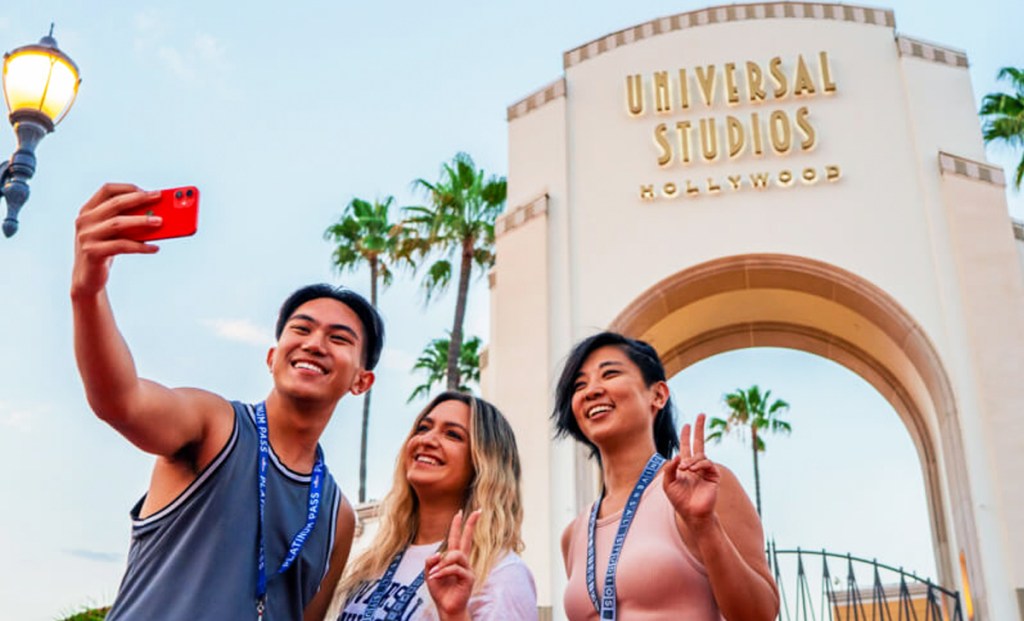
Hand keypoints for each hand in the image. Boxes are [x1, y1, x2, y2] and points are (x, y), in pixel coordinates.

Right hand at [71, 183, 161, 297]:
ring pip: (118, 223)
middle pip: (115, 203)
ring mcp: (86, 236)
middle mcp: (84, 220)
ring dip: (142, 221)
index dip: (128, 188)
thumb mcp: (114, 233)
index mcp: (88, 210)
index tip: (148, 191)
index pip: (107, 190)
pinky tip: (155, 248)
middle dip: (139, 199)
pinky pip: (121, 245)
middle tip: (160, 197)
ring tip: (161, 222)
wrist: (88, 279)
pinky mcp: (92, 252)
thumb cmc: (106, 251)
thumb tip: (158, 213)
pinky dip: (141, 246)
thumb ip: (127, 221)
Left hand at [424, 509, 480, 620]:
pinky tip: (435, 577)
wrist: (446, 607)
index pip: (458, 538)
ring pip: (456, 555)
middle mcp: (463, 561)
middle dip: (471, 524)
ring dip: (442, 563)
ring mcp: (468, 569)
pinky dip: (442, 572)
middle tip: (477, 511)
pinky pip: (454, 569)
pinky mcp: (468, 578)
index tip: (460, 512)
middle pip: (467, 539)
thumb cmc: (440, 590)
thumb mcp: (429, 573)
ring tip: (434, 574)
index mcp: (454, 558)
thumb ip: (431, 561)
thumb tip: (438, 554)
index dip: (459, 525)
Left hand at [663, 413, 720, 528]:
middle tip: (702, 414)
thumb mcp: (668, 483)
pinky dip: (699, 464)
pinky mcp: (713, 475)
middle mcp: (696, 465)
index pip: (686, 447)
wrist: (692, 513)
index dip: (686, 436)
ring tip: (685, 469)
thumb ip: (669, 468)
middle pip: (699, 442)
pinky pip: (707, 463)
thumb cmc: (679, 500)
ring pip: (700, 455)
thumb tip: (676, 455)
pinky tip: (692, 469)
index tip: (687, 425)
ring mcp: (705, 470)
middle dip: (699, 429)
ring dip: (691, 460)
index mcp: (685, 466)